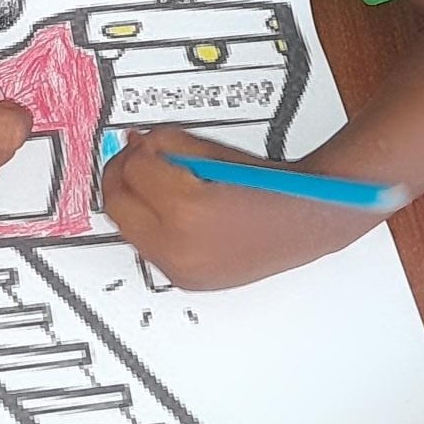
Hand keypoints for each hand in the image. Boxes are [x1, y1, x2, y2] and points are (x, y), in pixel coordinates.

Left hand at [102, 127, 376, 289]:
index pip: (134, 171)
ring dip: (130, 203)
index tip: (143, 142)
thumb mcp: (214, 152)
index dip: (136, 151)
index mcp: (187, 208)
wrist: (305, 223)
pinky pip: (147, 248)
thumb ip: (167, 144)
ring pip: (126, 230)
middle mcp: (179, 246)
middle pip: (117, 206)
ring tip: (150, 183)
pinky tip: (164, 210)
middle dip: (119, 176)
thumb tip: (136, 144)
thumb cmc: (270, 186)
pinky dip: (147, 226)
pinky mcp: (186, 281)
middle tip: (131, 158)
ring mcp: (181, 269)